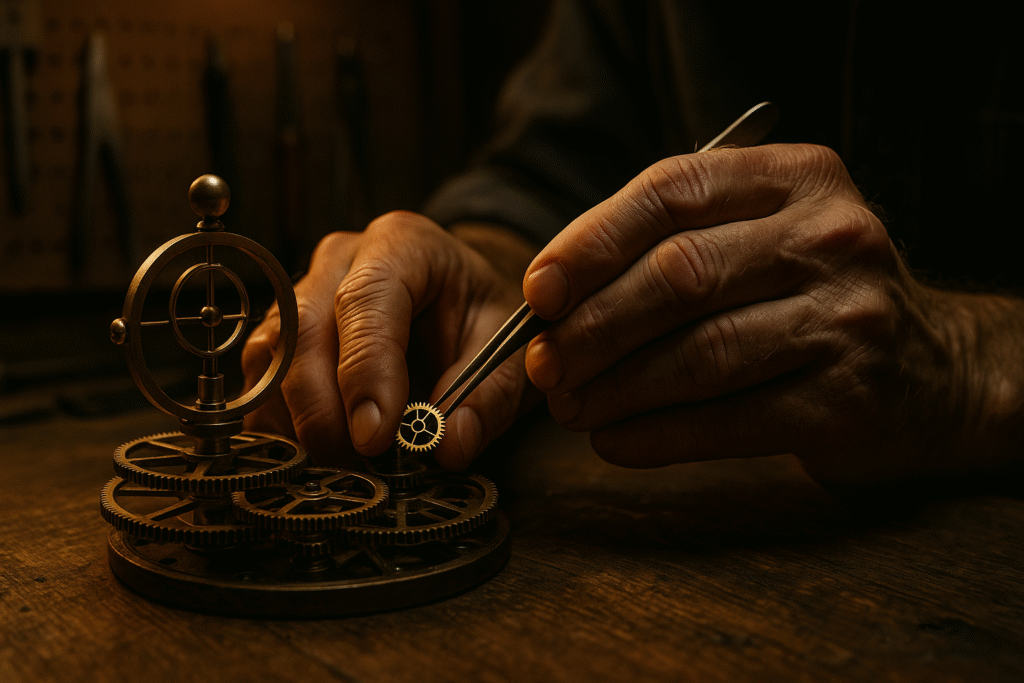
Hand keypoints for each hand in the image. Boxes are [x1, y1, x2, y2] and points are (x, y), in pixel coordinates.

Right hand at [242, 212, 539, 469]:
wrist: (461, 303)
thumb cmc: (482, 319)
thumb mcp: (508, 350)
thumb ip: (488, 396)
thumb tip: (449, 446)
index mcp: (403, 245)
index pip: (366, 299)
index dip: (365, 371)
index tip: (375, 436)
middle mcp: (340, 260)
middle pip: (302, 328)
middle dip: (322, 409)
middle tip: (357, 466)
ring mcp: (301, 296)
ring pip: (271, 358)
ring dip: (297, 424)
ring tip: (341, 468)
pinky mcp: (280, 337)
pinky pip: (259, 384)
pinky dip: (279, 429)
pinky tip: (315, 458)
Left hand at [521, 144, 998, 483]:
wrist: (934, 371)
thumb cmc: (811, 297)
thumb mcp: (762, 237)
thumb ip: (671, 245)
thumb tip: (553, 299)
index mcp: (796, 177)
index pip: (673, 189)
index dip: (592, 241)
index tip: (538, 291)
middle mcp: (831, 235)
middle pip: (680, 274)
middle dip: (594, 325)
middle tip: (544, 363)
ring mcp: (848, 316)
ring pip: (701, 351)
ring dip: (617, 387)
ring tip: (569, 407)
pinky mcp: (849, 399)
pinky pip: (731, 420)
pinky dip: (658, 435)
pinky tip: (615, 442)